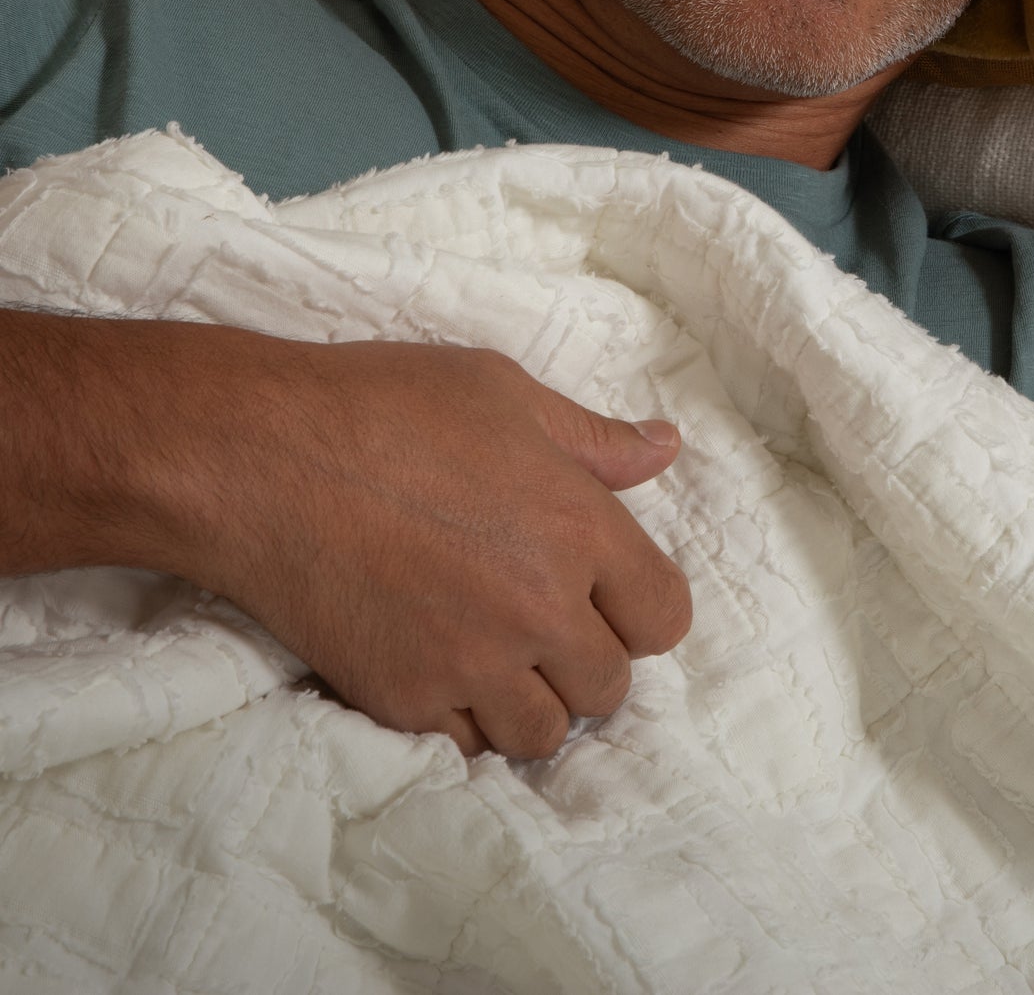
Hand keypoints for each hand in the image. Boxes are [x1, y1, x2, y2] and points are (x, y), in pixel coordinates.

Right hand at [162, 331, 691, 759]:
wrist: (260, 458)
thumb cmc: (387, 405)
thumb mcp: (507, 394)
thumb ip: (595, 439)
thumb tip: (664, 448)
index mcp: (580, 529)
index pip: (665, 616)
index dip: (644, 605)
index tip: (610, 588)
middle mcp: (539, 609)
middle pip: (610, 685)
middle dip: (589, 655)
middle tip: (546, 615)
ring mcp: (470, 665)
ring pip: (545, 732)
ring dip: (534, 699)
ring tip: (498, 650)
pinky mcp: (401, 702)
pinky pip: (467, 749)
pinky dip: (466, 722)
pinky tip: (444, 670)